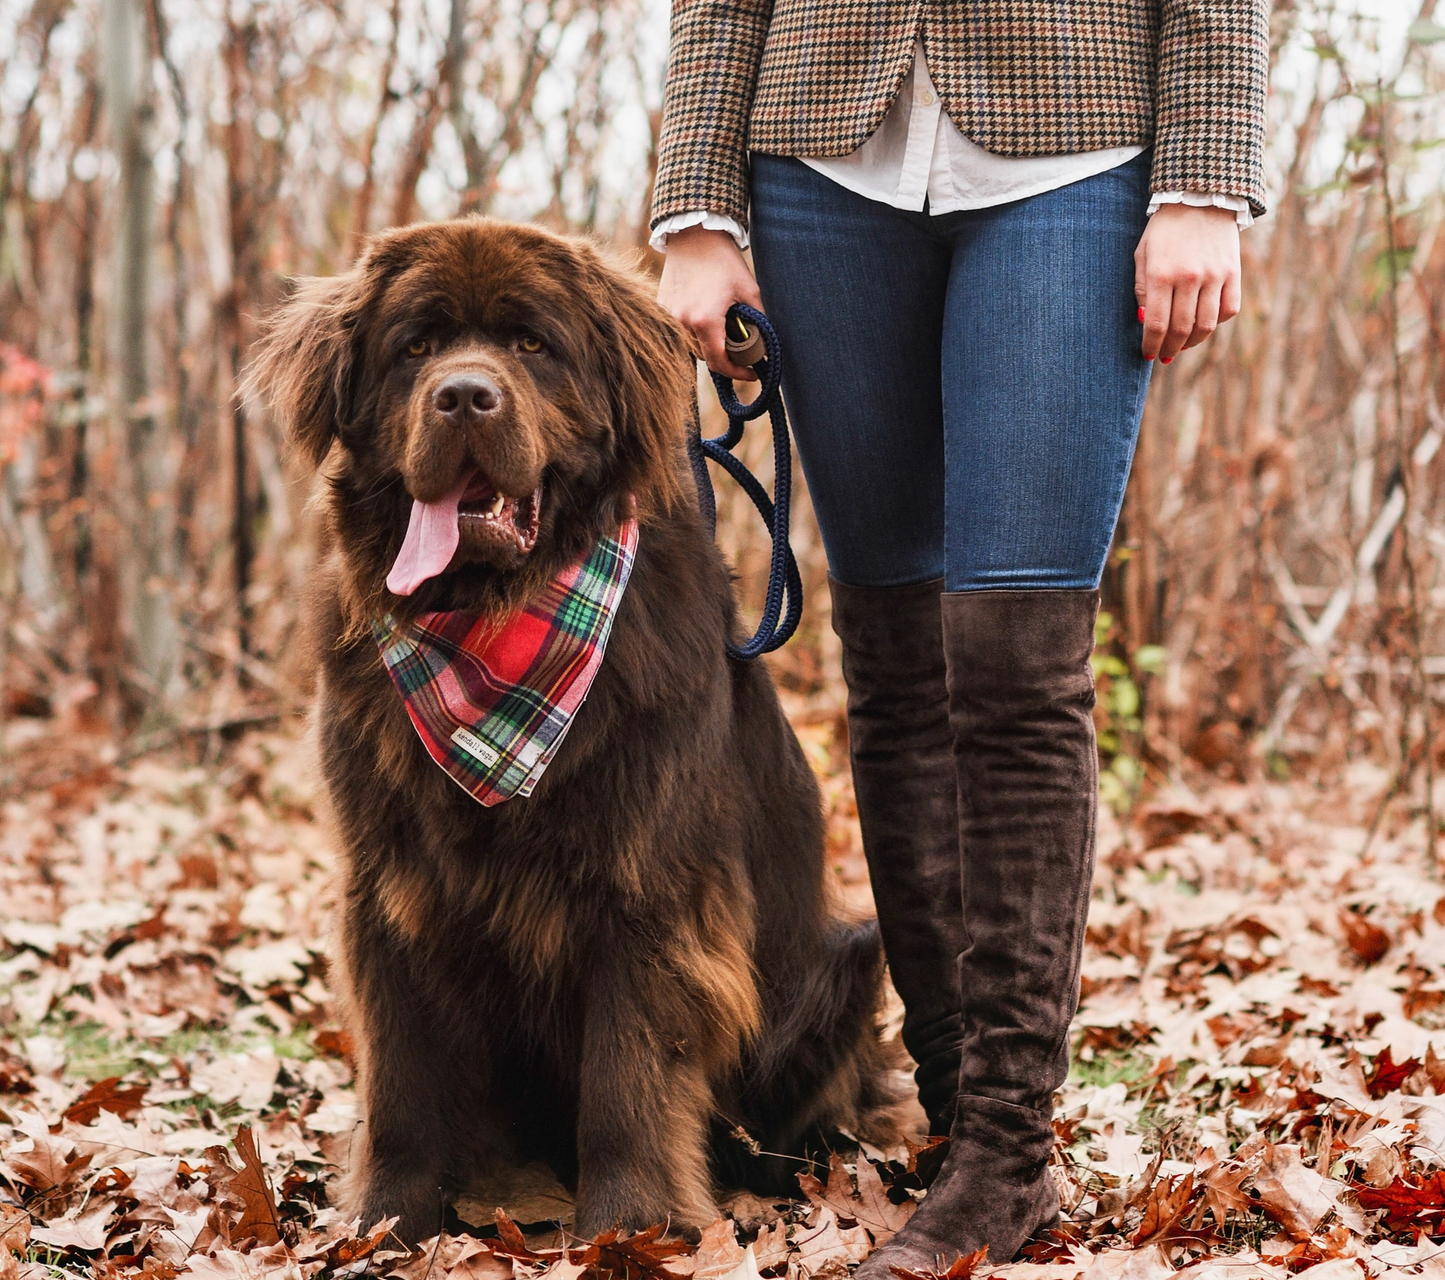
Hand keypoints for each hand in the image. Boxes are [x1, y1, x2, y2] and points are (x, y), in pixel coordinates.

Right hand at [657, 225, 763, 381]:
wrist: (695, 233)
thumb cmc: (724, 260)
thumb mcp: (749, 290)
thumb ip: (758, 320)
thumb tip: (765, 346)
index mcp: (704, 321)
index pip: (720, 362)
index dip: (738, 373)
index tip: (753, 373)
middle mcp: (682, 323)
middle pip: (706, 357)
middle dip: (726, 357)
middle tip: (743, 349)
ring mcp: (668, 316)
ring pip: (691, 346)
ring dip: (708, 345)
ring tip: (724, 329)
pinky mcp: (660, 308)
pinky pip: (678, 331)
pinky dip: (693, 332)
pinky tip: (705, 316)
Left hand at [1134, 204, 1240, 362]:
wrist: (1200, 198)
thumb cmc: (1165, 230)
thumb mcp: (1143, 255)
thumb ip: (1142, 289)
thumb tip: (1146, 322)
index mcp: (1162, 274)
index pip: (1157, 324)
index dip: (1152, 345)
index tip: (1148, 355)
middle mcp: (1189, 277)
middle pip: (1181, 329)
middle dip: (1170, 349)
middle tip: (1164, 355)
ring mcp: (1214, 275)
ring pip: (1206, 325)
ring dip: (1192, 342)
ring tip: (1182, 345)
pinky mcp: (1233, 272)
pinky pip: (1228, 310)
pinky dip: (1215, 323)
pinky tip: (1203, 324)